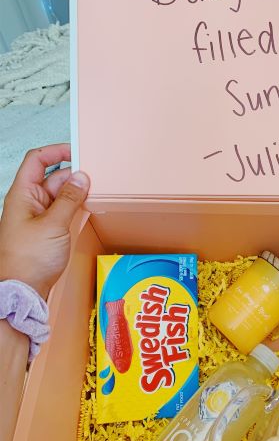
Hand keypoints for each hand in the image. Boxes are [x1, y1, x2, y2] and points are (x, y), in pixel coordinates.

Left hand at [0, 144, 89, 299]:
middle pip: (52, 177)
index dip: (56, 152)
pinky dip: (76, 207)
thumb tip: (81, 177)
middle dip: (73, 175)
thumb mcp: (54, 224)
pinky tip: (88, 208)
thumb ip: (70, 199)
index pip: (37, 160)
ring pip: (60, 195)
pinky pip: (63, 211)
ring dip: (76, 192)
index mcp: (23, 194)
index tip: (78, 151)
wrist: (22, 290)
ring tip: (94, 192)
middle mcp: (29, 203)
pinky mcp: (47, 231)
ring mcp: (38, 217)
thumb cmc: (28, 260)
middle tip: (94, 177)